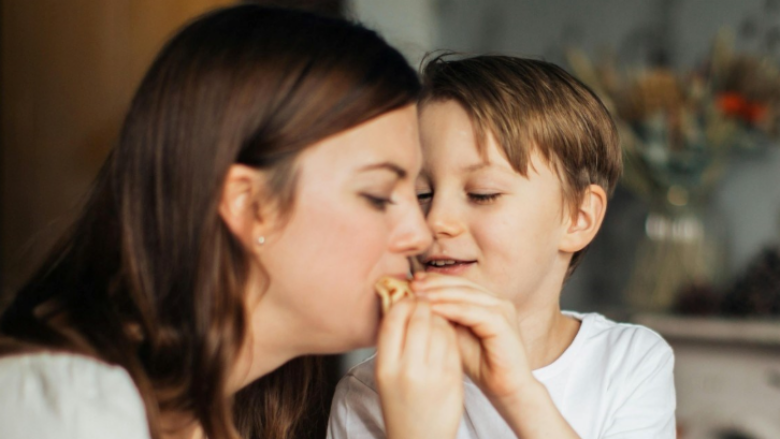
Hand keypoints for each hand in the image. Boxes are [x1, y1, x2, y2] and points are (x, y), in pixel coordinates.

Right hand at [375, 297, 463, 438]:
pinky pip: (453, 342)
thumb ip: (392, 342)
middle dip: (424, 304)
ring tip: (435, 316)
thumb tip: (400, 302)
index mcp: (385, 367)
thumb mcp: (386, 374)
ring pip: (439, 327)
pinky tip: (446, 332)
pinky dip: (450, 331)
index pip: (393, 319)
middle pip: (419, 318)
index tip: (407, 297)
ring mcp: (433, 375)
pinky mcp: (453, 379)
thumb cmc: (401, 403)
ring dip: (439, 315)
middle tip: (425, 300)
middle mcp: (408, 370)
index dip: (402, 302)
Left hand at [412, 273, 533, 403]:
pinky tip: (432, 309)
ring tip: (417, 295)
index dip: (433, 280)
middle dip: (434, 283)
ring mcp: (502, 309)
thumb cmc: (481, 365)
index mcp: (486, 301)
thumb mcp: (455, 336)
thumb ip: (442, 318)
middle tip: (411, 284)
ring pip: (465, 294)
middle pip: (461, 284)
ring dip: (439, 293)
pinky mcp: (502, 322)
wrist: (506, 389)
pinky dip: (450, 308)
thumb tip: (416, 303)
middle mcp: (496, 301)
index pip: (457, 283)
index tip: (410, 281)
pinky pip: (471, 311)